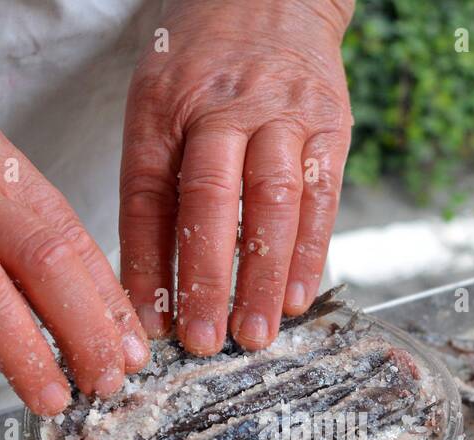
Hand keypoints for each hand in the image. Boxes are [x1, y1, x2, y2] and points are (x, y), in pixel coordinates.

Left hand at [120, 0, 354, 354]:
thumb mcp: (156, 106)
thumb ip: (154, 187)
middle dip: (205, 278)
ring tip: (254, 334)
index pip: (149, 195)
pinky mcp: (329, 124)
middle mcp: (222, 108)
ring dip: (261, 277)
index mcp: (165, 106)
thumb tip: (143, 285)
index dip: (148, 265)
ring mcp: (281, 113)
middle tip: (202, 342)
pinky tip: (298, 298)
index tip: (146, 325)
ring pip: (271, 203)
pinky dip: (310, 251)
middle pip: (210, 200)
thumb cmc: (202, 63)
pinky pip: (321, 196)